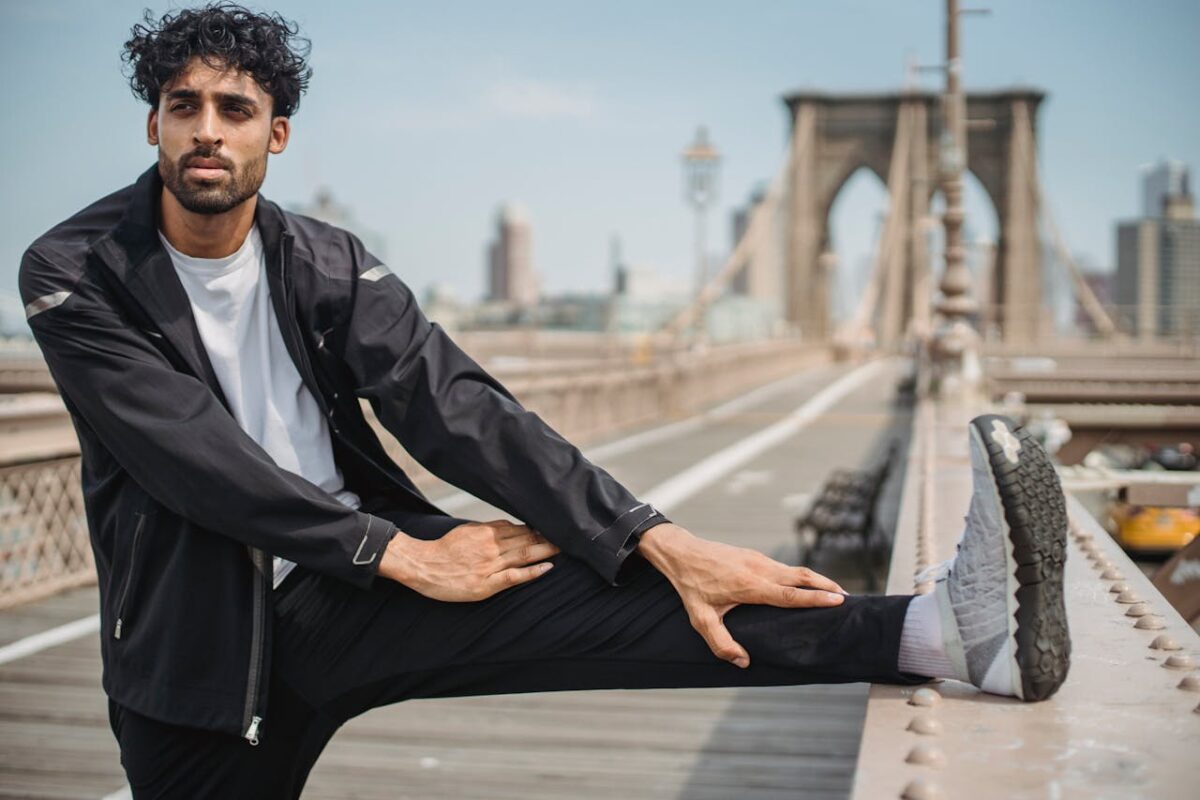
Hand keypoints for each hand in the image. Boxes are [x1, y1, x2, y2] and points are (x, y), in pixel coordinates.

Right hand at [379, 520, 560, 600]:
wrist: (420, 565)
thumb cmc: (442, 550)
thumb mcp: (466, 531)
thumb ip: (489, 529)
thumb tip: (512, 526)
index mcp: (486, 532)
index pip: (519, 528)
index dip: (539, 528)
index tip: (556, 526)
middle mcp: (491, 546)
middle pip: (526, 539)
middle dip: (549, 537)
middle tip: (571, 534)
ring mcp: (489, 565)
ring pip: (524, 554)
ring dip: (546, 550)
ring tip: (566, 547)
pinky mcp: (485, 584)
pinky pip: (513, 576)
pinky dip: (532, 571)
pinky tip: (547, 568)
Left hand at [637, 523, 846, 668]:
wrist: (682, 552)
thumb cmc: (691, 586)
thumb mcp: (701, 618)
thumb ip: (721, 642)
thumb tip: (743, 662)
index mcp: (751, 585)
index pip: (791, 594)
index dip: (816, 598)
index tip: (839, 600)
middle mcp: (760, 569)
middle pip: (803, 577)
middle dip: (827, 587)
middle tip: (848, 600)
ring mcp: (759, 560)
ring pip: (795, 570)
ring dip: (816, 581)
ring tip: (834, 594)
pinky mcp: (756, 557)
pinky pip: (785, 567)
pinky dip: (802, 577)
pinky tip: (806, 587)